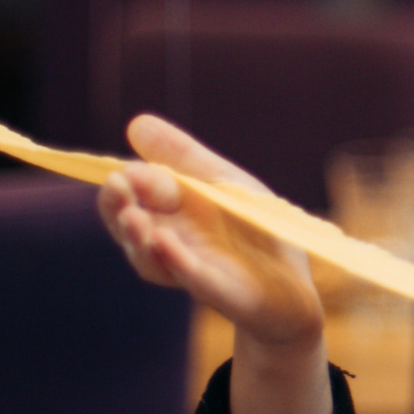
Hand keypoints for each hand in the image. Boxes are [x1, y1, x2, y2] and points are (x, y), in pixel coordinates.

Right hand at [99, 115, 322, 349]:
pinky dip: (178, 261)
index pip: (132, 195)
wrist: (296, 279)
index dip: (126, 183)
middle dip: (118, 208)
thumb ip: (182, 155)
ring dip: (140, 239)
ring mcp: (191, 269)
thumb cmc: (255, 227)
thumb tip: (135, 122)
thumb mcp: (222, 181)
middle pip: (130, 228)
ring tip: (133, 218)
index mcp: (169, 213)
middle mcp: (169, 243)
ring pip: (152, 259)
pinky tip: (166, 242)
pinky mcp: (219, 290)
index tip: (125, 171)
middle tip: (116, 187)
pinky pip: (193, 277)